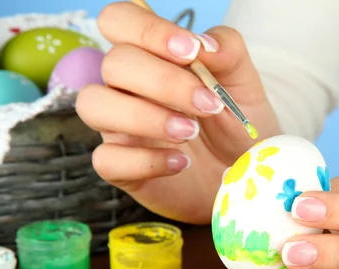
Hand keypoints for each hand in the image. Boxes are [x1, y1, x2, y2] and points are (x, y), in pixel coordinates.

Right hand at [76, 2, 279, 223]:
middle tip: (209, 106)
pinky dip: (145, 161)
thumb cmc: (235, 126)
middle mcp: (126, 87)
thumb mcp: (244, 85)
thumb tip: (204, 43)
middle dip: (164, 82)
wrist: (245, 177)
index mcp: (151, 56)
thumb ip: (228, 52)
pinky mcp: (121, 168)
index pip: (120, 21)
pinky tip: (180, 164)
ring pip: (93, 104)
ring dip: (144, 117)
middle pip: (113, 63)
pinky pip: (105, 160)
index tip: (190, 53)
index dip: (148, 30)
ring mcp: (119, 127)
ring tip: (190, 132)